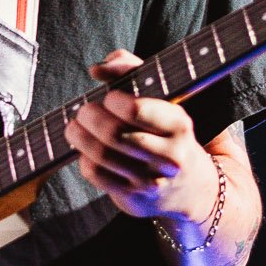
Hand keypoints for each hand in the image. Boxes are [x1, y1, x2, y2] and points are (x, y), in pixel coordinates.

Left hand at [65, 49, 219, 227]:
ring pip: (101, 154)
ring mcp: (151, 180)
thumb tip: (97, 69)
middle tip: (84, 110)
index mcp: (179, 125)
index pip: (136, 110)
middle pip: (113, 133)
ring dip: (79, 135)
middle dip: (89, 116)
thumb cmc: (167, 132)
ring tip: (76, 126)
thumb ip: (131, 71)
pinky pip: (96, 173)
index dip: (113, 100)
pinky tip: (86, 150)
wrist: (189, 187)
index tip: (108, 97)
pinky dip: (83, 157)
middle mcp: (169, 156)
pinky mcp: (133, 197)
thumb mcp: (163, 99)